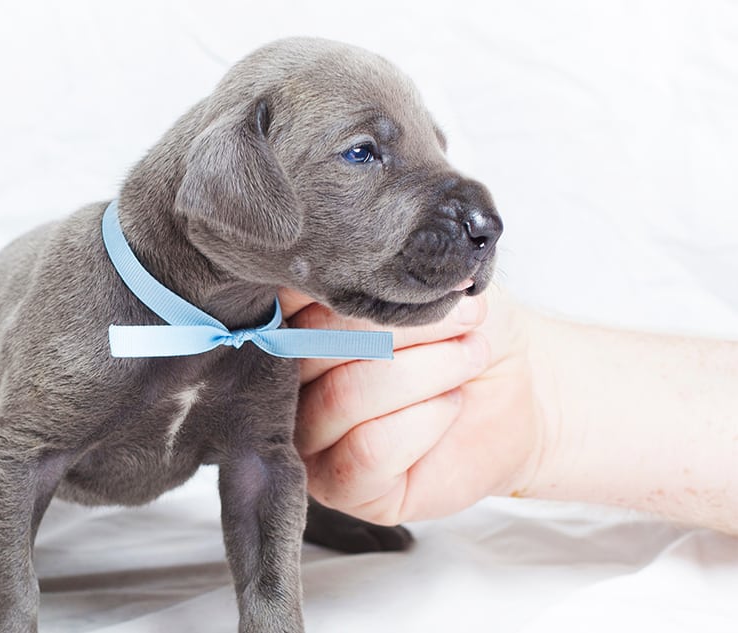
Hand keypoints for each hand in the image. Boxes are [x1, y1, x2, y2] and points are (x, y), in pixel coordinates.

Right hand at [279, 286, 543, 524]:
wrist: (520, 388)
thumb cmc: (466, 330)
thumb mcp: (433, 286)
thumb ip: (385, 275)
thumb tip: (359, 263)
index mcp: (293, 327)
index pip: (287, 301)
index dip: (351, 288)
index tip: (418, 285)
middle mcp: (288, 384)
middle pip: (312, 347)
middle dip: (402, 329)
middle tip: (467, 320)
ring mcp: (309, 440)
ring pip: (343, 396)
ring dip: (424, 372)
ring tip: (470, 357)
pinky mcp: (342, 488)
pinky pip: (368, 450)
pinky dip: (423, 421)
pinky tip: (450, 406)